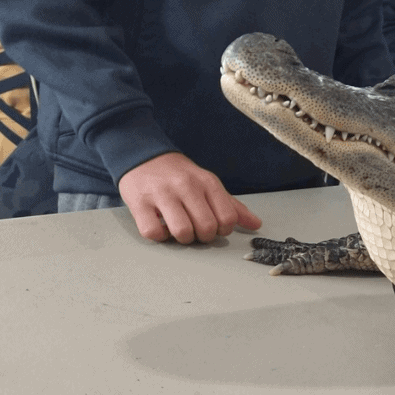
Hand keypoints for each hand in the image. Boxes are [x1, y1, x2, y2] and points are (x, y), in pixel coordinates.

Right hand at [118, 152, 261, 243]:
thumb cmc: (180, 176)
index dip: (223, 230)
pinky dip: (159, 235)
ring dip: (182, 238)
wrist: (143, 155)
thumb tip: (256, 224)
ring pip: (182, 232)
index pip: (228, 218)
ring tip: (178, 228)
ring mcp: (162, 194)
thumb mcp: (208, 185)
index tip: (213, 226)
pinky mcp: (139, 202)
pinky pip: (153, 232)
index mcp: (207, 183)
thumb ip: (232, 206)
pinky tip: (160, 226)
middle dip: (203, 237)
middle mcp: (186, 186)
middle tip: (195, 229)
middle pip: (206, 228)